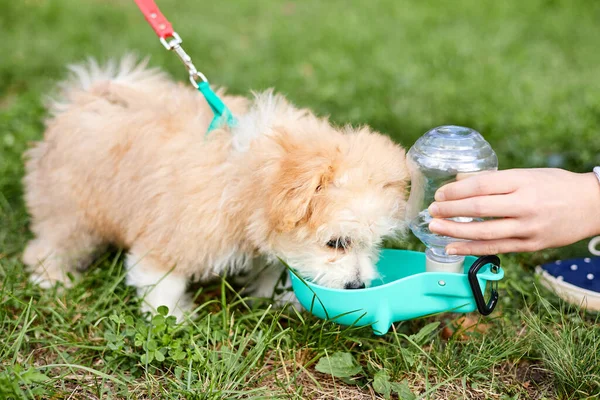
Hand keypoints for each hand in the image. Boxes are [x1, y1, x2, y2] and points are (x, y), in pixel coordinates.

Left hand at [427, 168, 599, 254]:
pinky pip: (495, 248)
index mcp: (522, 181)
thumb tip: (459, 183)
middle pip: (479, 209)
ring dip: (454, 232)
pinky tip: (451, 248)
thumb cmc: (555, 185)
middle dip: (450, 210)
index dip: (456, 191)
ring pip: (484, 232)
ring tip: (435, 228)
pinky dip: (470, 249)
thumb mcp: (527, 174)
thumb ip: (496, 180)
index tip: (440, 194)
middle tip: (432, 211)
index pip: (481, 185)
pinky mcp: (530, 245)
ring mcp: (528, 227)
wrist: (592, 205)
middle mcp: (525, 204)